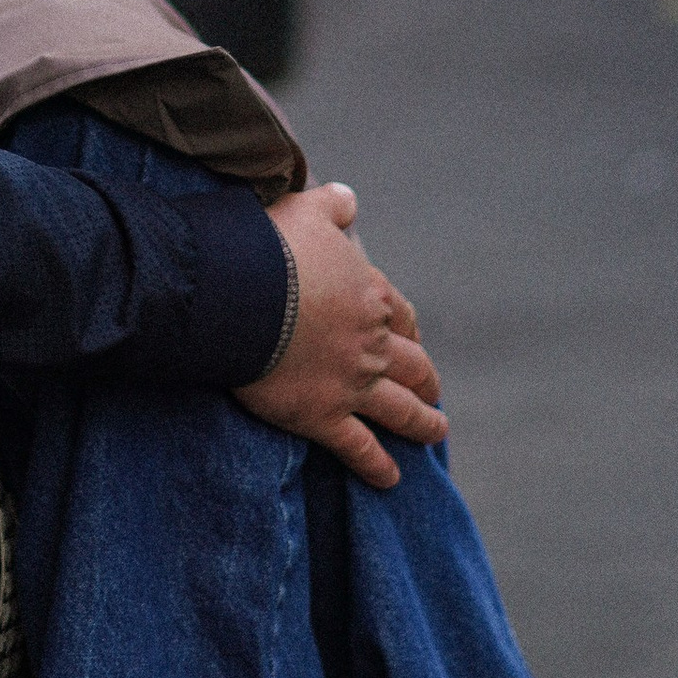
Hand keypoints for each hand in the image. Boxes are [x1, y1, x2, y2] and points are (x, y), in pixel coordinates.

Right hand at [235, 182, 444, 488]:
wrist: (241, 293)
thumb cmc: (270, 246)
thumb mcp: (305, 210)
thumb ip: (332, 207)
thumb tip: (348, 198)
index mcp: (370, 296)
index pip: (402, 317)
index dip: (409, 331)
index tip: (412, 341)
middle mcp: (371, 343)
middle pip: (412, 367)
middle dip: (425, 380)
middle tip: (433, 393)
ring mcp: (352, 384)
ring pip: (400, 410)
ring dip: (422, 423)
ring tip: (436, 431)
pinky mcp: (324, 416)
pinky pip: (360, 448)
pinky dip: (378, 466)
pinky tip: (391, 479)